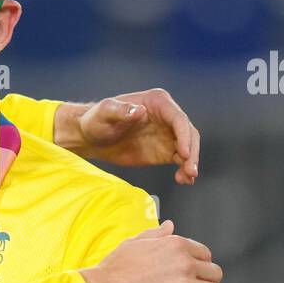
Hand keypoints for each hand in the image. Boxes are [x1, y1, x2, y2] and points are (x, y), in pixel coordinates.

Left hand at [57, 89, 200, 183]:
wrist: (92, 137)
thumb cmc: (96, 120)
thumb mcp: (105, 113)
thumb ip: (121, 110)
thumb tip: (140, 111)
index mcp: (157, 102)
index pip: (178, 119)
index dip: (184, 135)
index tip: (183, 153)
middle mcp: (166, 116)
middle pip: (188, 134)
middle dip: (192, 152)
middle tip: (190, 170)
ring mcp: (167, 134)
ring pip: (187, 148)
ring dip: (190, 163)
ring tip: (187, 178)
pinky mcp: (163, 151)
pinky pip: (179, 160)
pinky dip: (183, 170)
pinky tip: (183, 180)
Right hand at [79, 221, 221, 282]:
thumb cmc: (114, 269)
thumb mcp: (134, 243)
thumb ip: (156, 235)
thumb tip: (170, 226)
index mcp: (175, 245)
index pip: (205, 254)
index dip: (201, 265)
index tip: (196, 274)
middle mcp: (185, 263)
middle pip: (214, 273)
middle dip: (207, 282)